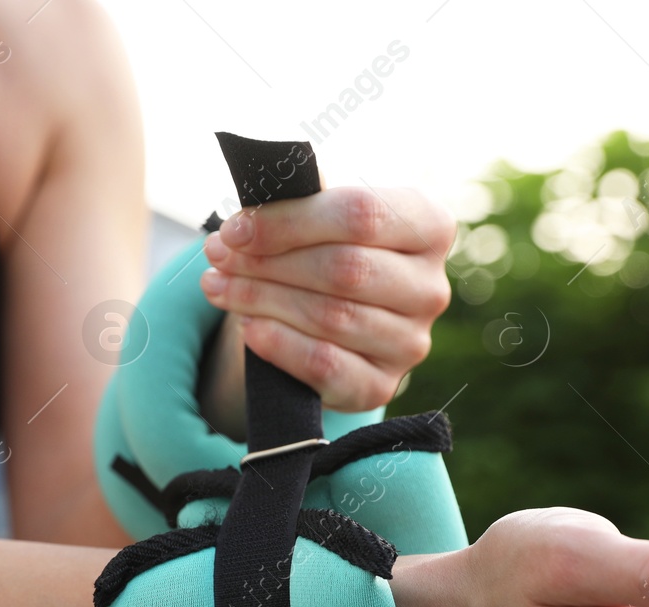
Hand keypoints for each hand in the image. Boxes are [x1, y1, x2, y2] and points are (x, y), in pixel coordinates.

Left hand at [199, 187, 454, 410]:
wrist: (337, 316)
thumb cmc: (329, 248)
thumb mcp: (322, 213)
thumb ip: (302, 196)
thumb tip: (262, 179)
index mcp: (428, 226)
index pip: (361, 214)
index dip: (290, 220)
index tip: (236, 229)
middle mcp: (431, 287)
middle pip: (344, 268)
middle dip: (269, 262)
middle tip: (217, 257)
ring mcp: (411, 342)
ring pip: (331, 317)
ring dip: (262, 300)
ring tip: (218, 286)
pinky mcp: (382, 385)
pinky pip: (327, 366)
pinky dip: (280, 345)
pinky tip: (247, 327)